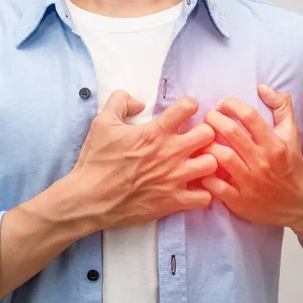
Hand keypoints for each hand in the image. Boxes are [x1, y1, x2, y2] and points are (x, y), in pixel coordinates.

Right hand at [68, 89, 216, 228]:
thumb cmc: (96, 161)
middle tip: (195, 139)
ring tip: (197, 164)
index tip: (184, 113)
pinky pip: (205, 197)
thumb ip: (120, 102)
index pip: (188, 107)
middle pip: (209, 134)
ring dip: (207, 162)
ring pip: (213, 164)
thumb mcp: (101, 122)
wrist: (89, 199)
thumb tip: (138, 101)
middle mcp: (170, 153)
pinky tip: (194, 189)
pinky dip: (203, 193)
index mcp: (155, 132)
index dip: (188, 106)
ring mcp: (174, 178)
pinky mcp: (173, 201)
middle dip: (205, 133)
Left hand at [200, 84, 302, 227]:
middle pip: (231, 134)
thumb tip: (262, 87)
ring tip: (201, 139)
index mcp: (274, 144)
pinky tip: (201, 165)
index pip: (250, 116)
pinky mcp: (239, 201)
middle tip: (207, 118)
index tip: (223, 105)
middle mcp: (262, 162)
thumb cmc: (290, 165)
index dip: (232, 105)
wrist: (297, 204)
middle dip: (213, 120)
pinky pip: (215, 186)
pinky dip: (205, 175)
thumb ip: (281, 107)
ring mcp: (250, 183)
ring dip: (206, 145)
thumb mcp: (291, 135)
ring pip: (221, 158)